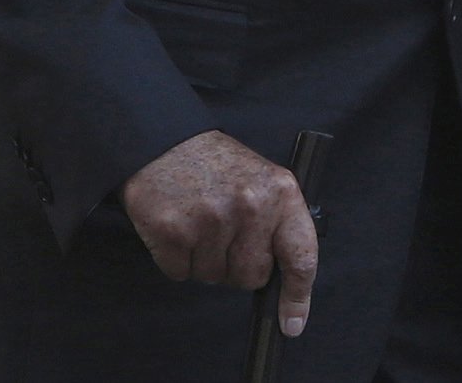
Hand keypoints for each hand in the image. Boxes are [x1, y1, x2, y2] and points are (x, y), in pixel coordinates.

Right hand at [120, 130, 317, 335]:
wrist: (160, 137)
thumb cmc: (213, 164)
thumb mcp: (259, 180)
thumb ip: (276, 225)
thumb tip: (285, 288)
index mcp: (279, 191)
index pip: (301, 258)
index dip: (297, 297)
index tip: (291, 323)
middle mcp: (249, 205)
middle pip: (251, 276)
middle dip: (235, 264)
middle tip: (221, 229)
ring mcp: (210, 219)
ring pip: (215, 277)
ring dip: (203, 259)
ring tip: (196, 219)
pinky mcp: (173, 230)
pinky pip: (180, 273)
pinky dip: (176, 258)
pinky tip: (175, 225)